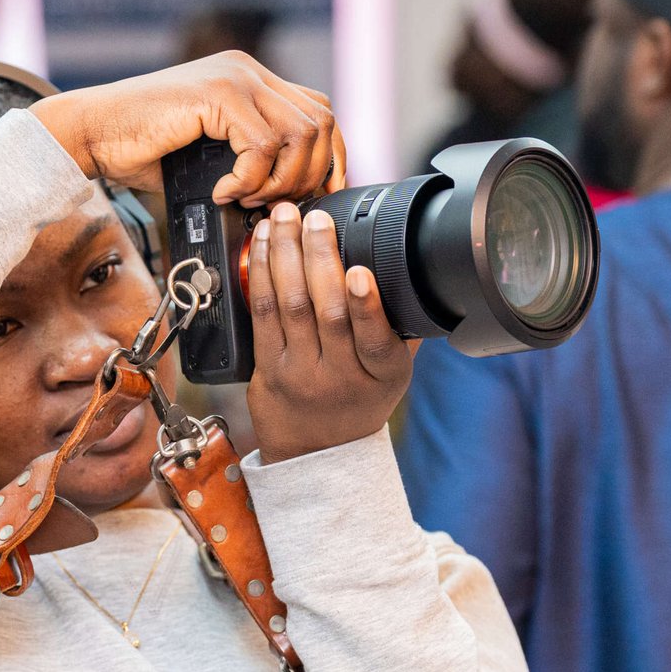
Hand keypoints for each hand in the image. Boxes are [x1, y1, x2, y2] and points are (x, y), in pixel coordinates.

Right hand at [31, 52, 345, 206]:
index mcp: (253, 82)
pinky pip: (262, 145)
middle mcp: (249, 71)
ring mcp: (236, 77)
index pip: (320, 113)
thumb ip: (255, 162)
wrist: (92, 135)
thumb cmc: (143, 151)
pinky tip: (222, 190)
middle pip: (321, 122)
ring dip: (279, 180)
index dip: (329, 158)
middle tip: (271, 205)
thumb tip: (296, 200)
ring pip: (300, 134)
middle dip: (308, 175)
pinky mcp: (217, 92)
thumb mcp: (214, 158)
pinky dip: (249, 179)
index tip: (316, 196)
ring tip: (245, 198)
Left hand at [245, 205, 415, 464]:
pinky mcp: (268, 368)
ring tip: (284, 218)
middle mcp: (341, 377)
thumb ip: (399, 329)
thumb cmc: (357, 403)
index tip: (359, 273)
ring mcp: (301, 373)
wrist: (316, 453)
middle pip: (327, 313)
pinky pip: (262, 314)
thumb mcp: (392, 375)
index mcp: (382, 375)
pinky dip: (262, 273)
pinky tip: (263, 244)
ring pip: (291, 306)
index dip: (366, 305)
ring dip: (285, 254)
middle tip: (315, 219)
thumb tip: (408, 271)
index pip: (375, 340)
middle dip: (319, 258)